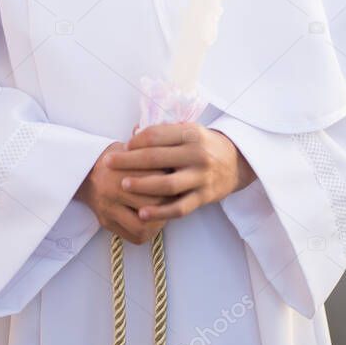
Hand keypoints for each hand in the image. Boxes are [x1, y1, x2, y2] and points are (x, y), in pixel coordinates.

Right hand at [75, 127, 173, 244]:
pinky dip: (148, 231)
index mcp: (120, 166)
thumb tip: (178, 164)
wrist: (83, 171)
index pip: (156, 176)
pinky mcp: (106, 222)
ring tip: (164, 212)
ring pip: (143, 224)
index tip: (177, 177)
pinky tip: (153, 221)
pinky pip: (133, 236)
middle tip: (176, 197)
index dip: (171, 178)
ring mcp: (108, 208)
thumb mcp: (130, 149)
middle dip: (168, 200)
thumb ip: (151, 154)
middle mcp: (112, 188)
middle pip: (152, 201)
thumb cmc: (115, 158)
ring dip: (158, 220)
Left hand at [105, 121, 256, 221]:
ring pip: (167, 184)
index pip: (156, 135)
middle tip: (108, 163)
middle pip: (156, 158)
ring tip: (123, 185)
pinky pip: (179, 207)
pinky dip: (160, 212)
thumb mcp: (189, 131)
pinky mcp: (204, 197)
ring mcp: (201, 177)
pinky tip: (142, 213)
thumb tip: (133, 132)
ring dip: (142, 185)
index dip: (135, 141)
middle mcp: (197, 154)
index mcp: (191, 133)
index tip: (121, 146)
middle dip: (128, 161)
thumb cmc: (204, 145)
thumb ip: (164, 132)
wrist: (237, 162)